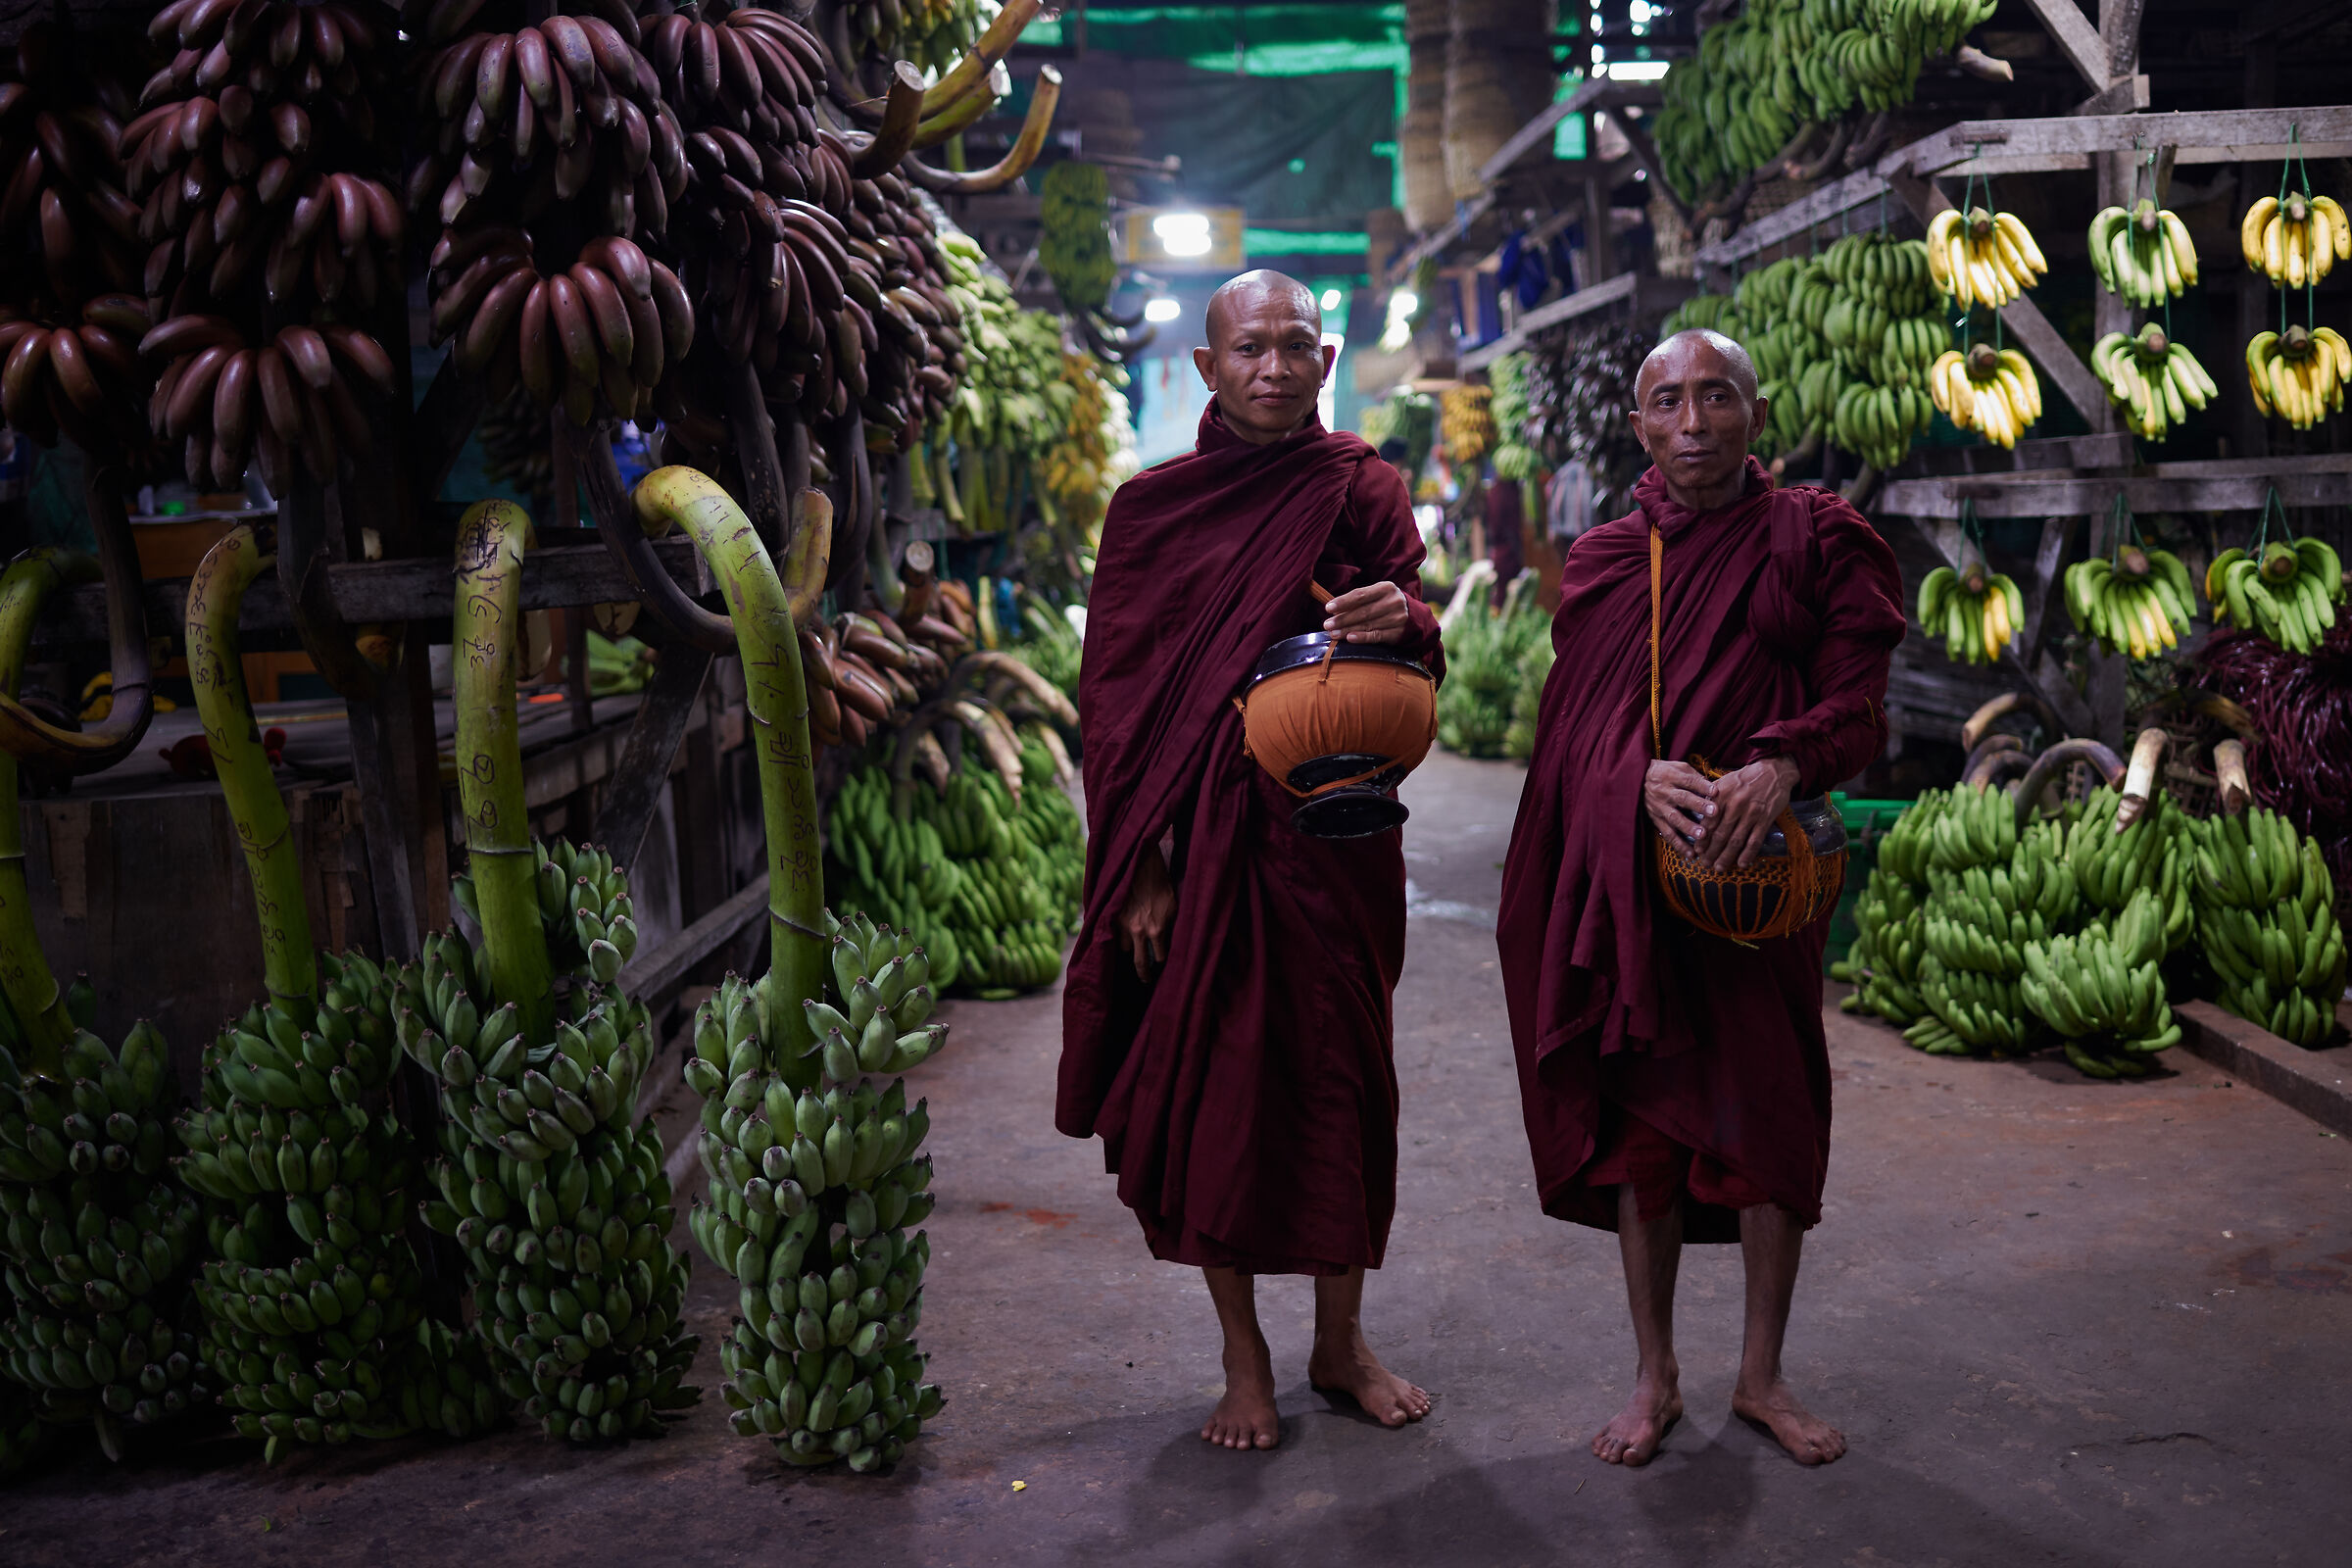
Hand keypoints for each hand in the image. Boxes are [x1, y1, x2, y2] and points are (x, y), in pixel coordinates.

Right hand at [1117, 844, 1175, 980]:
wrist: (1139, 866)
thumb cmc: (1161, 884)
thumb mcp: (1174, 906)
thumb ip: (1171, 926)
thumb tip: (1172, 942)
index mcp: (1157, 930)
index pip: (1160, 958)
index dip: (1162, 963)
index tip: (1163, 967)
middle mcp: (1138, 931)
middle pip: (1139, 963)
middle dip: (1144, 974)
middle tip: (1146, 981)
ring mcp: (1122, 925)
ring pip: (1125, 948)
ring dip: (1131, 949)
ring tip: (1135, 950)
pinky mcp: (1111, 917)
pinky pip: (1113, 935)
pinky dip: (1118, 937)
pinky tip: (1122, 937)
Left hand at [1323, 581, 1414, 643]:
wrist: (1413, 616)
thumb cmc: (1386, 603)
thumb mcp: (1377, 595)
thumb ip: (1359, 600)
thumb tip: (1333, 610)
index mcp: (1386, 588)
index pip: (1360, 595)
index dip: (1343, 602)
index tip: (1328, 608)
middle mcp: (1393, 601)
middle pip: (1363, 611)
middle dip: (1342, 619)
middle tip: (1327, 624)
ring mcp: (1397, 618)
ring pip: (1368, 624)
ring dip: (1348, 630)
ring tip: (1333, 633)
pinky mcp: (1398, 632)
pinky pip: (1376, 636)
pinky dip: (1362, 637)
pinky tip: (1350, 638)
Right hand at [1644, 760, 1714, 849]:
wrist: (1639, 778)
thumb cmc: (1667, 773)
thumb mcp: (1679, 768)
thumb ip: (1695, 778)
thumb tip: (1715, 790)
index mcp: (1670, 775)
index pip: (1688, 780)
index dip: (1702, 785)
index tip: (1716, 791)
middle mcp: (1663, 791)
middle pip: (1682, 798)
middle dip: (1698, 806)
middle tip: (1714, 812)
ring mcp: (1658, 807)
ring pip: (1674, 818)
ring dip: (1688, 827)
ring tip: (1702, 835)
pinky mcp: (1655, 820)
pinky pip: (1667, 833)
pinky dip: (1679, 844)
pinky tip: (1691, 853)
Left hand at [1691, 756, 1800, 870]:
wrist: (1773, 771)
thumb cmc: (1745, 778)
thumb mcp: (1724, 782)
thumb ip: (1711, 798)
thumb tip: (1699, 814)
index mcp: (1722, 797)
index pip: (1709, 823)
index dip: (1702, 839)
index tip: (1697, 851)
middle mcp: (1735, 806)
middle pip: (1721, 835)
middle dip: (1711, 852)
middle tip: (1705, 864)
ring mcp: (1751, 813)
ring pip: (1736, 840)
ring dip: (1726, 857)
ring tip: (1719, 868)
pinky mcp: (1766, 818)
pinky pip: (1755, 840)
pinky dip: (1748, 854)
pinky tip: (1742, 864)